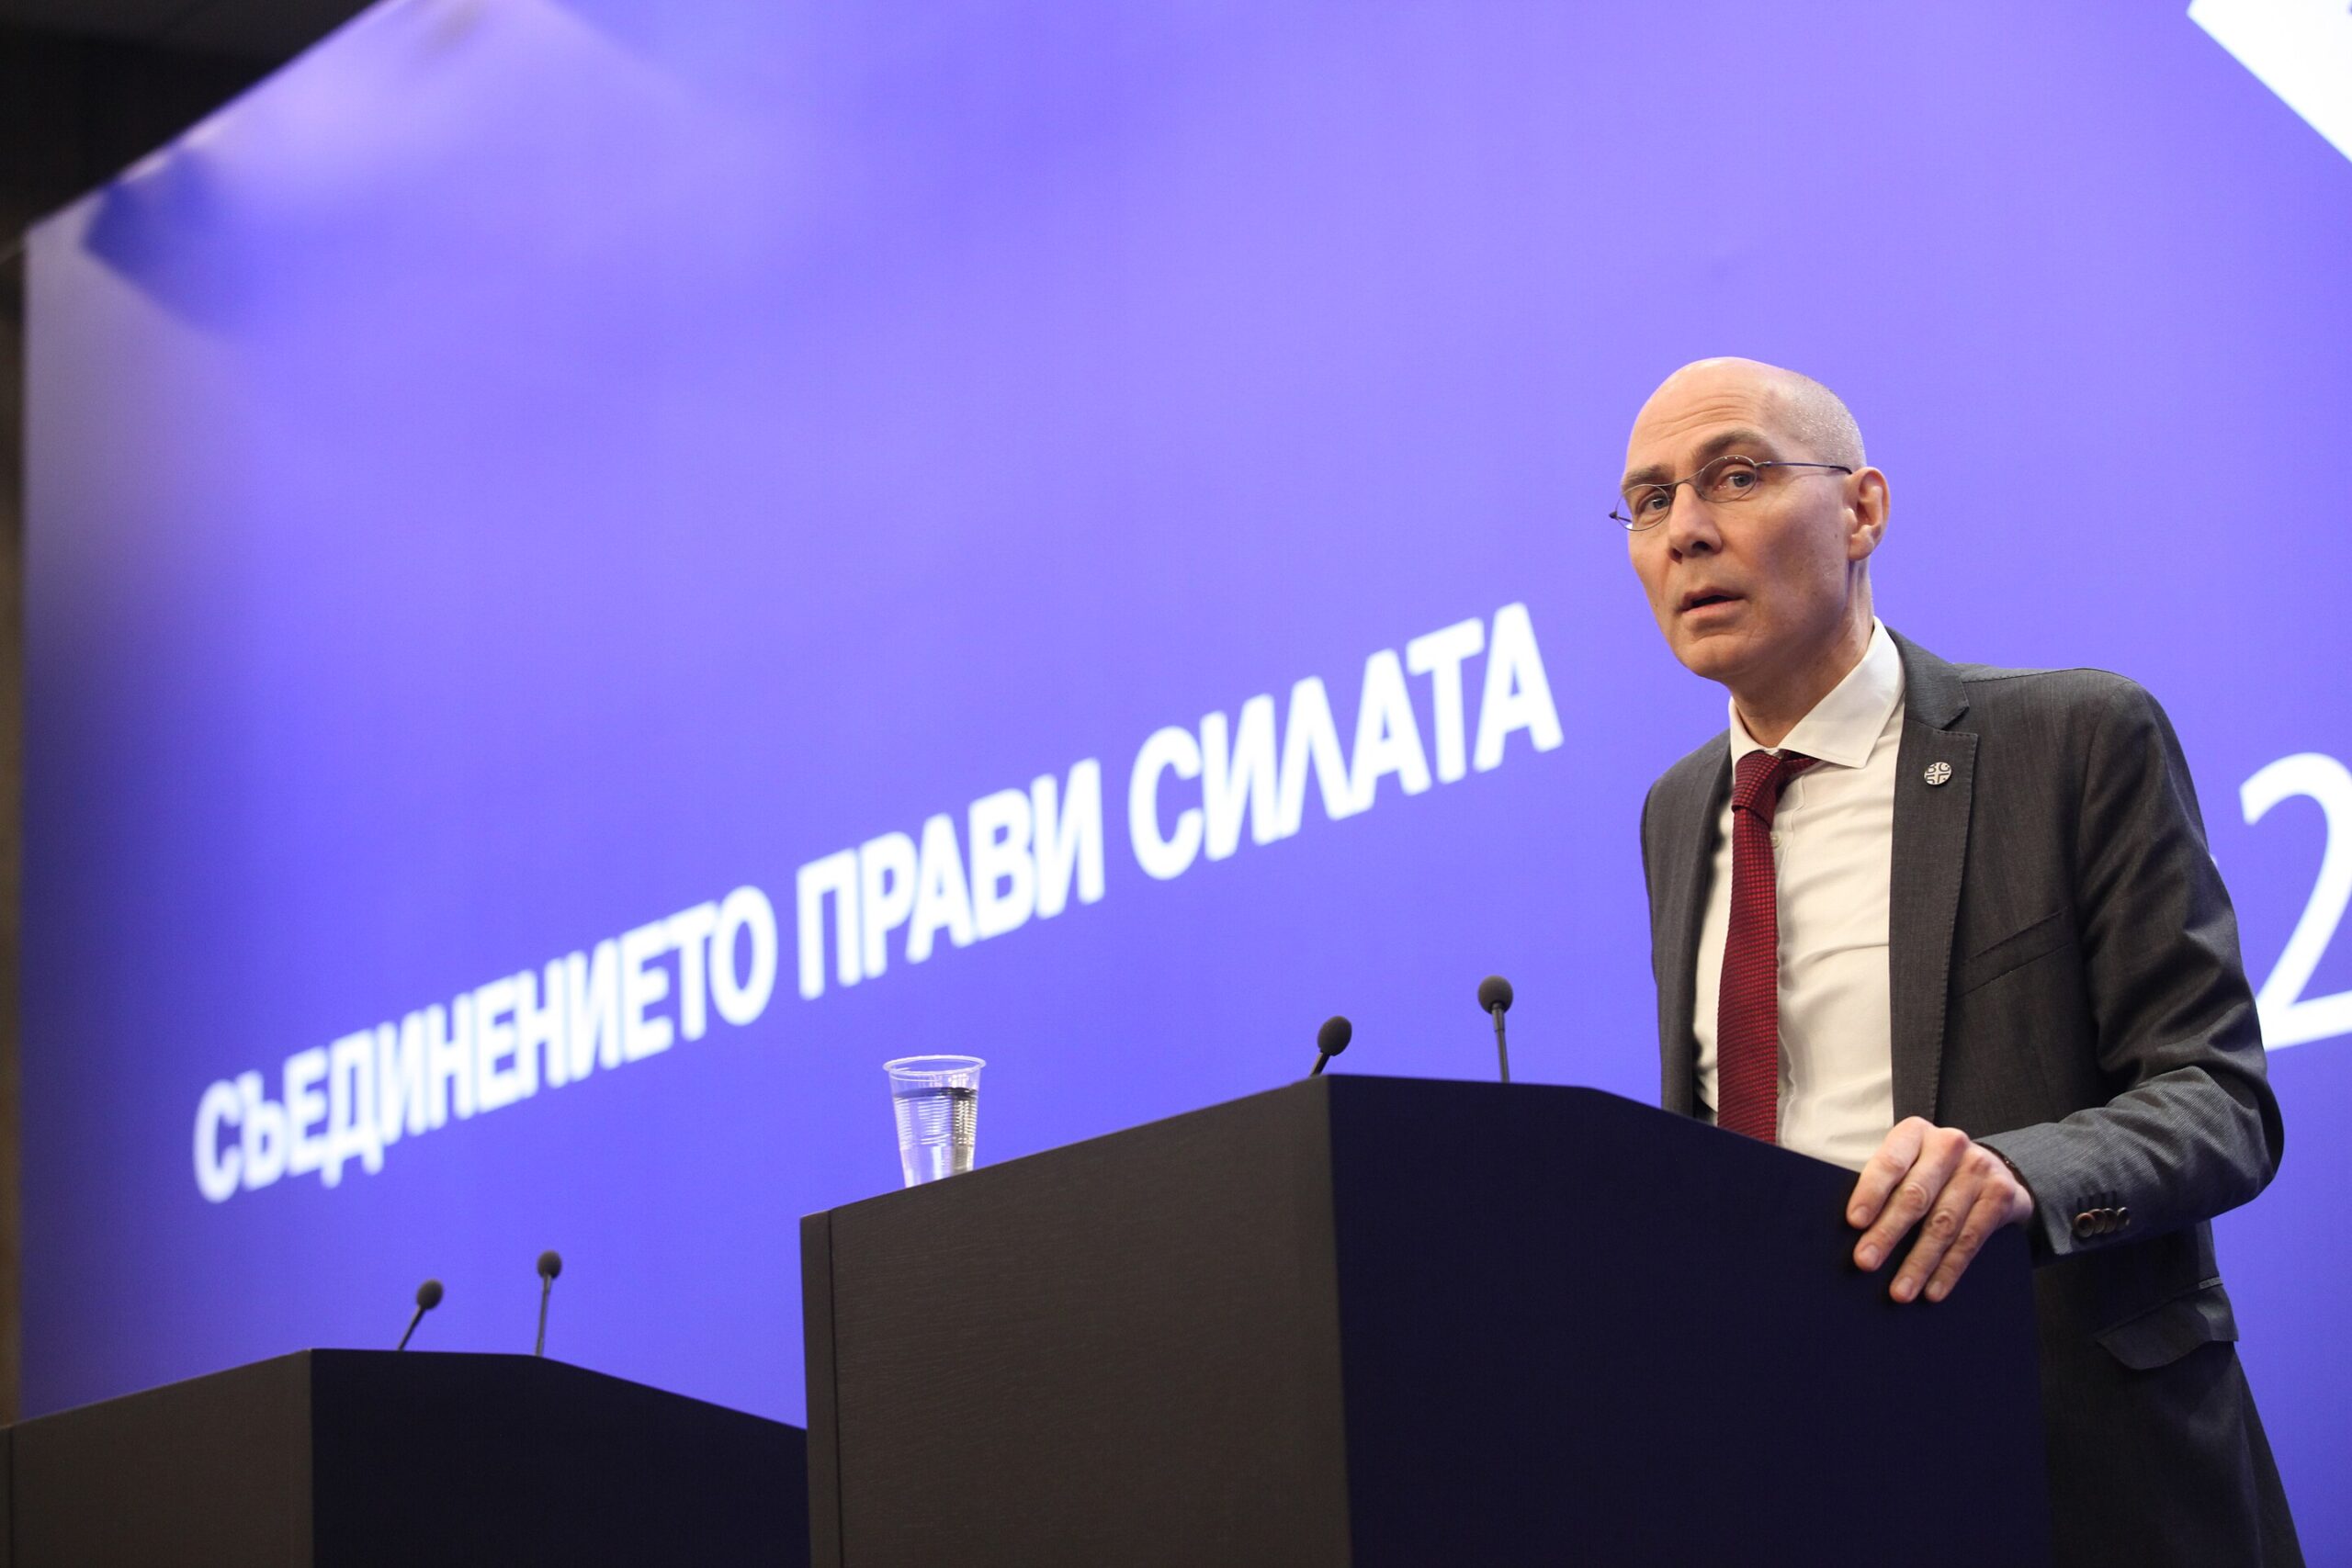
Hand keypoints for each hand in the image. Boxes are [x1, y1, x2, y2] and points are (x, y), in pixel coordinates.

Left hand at [1846, 1118, 2033, 1302]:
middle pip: (1916, 1196)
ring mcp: (1979, 1168)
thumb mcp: (1908, 1163)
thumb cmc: (1931, 1171)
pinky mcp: (2002, 1194)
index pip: (1890, 1162)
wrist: (1993, 1169)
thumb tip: (1852, 1229)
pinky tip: (1933, 1290)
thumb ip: (1884, 1185)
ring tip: (1900, 1290)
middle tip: (1866, 1262)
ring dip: (1919, 1262)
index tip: (1854, 1222)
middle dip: (1888, 1233)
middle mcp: (1949, 1144)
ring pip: (1943, 1223)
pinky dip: (1949, 1269)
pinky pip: (1971, 1239)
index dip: (1871, 1192)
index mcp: (1915, 1133)